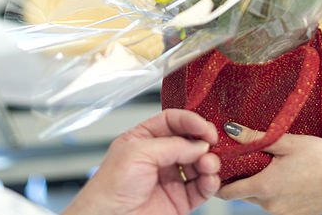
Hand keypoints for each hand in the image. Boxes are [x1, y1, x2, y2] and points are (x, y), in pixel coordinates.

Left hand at [64, 110, 220, 214]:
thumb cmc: (109, 189)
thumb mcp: (138, 153)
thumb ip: (172, 145)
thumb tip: (199, 143)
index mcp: (144, 139)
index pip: (172, 121)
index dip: (190, 121)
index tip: (205, 126)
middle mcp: (159, 157)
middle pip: (190, 142)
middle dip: (203, 142)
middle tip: (212, 143)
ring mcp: (170, 179)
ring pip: (199, 164)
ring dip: (209, 162)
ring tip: (209, 164)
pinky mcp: (180, 200)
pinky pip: (202, 188)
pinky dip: (211, 182)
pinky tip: (210, 179)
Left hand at [217, 124, 321, 214]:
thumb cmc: (319, 155)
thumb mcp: (286, 142)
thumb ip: (254, 138)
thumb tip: (229, 130)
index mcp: (264, 186)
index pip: (227, 192)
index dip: (219, 181)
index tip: (219, 168)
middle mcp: (270, 206)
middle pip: (243, 195)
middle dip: (240, 180)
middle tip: (245, 160)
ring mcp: (282, 214)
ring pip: (259, 200)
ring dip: (259, 185)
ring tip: (270, 166)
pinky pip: (276, 205)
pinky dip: (275, 193)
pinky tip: (286, 177)